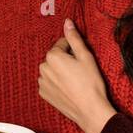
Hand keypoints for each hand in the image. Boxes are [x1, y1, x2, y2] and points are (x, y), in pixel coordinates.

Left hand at [38, 18, 116, 132]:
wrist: (89, 110)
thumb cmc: (90, 83)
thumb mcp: (85, 56)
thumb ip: (74, 38)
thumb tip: (67, 22)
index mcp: (52, 56)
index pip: (62, 44)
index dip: (74, 50)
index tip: (82, 60)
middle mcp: (42, 67)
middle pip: (56, 57)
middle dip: (66, 60)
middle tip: (80, 71)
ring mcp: (41, 81)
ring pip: (52, 70)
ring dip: (60, 72)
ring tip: (75, 81)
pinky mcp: (43, 93)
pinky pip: (49, 82)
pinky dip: (57, 83)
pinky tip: (68, 89)